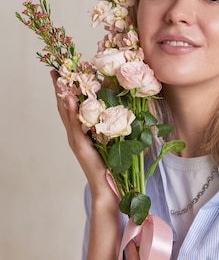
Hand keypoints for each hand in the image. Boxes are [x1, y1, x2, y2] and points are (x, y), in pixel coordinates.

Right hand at [51, 71, 109, 194]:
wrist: (107, 188)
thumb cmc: (111, 167)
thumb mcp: (112, 142)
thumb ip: (112, 128)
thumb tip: (124, 111)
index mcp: (82, 133)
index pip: (71, 109)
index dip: (67, 91)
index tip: (63, 75)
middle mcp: (75, 135)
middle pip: (64, 108)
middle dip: (59, 90)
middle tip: (54, 71)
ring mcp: (76, 141)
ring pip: (67, 114)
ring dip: (63, 96)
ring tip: (59, 79)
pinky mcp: (81, 146)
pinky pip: (75, 125)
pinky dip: (72, 111)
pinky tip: (70, 99)